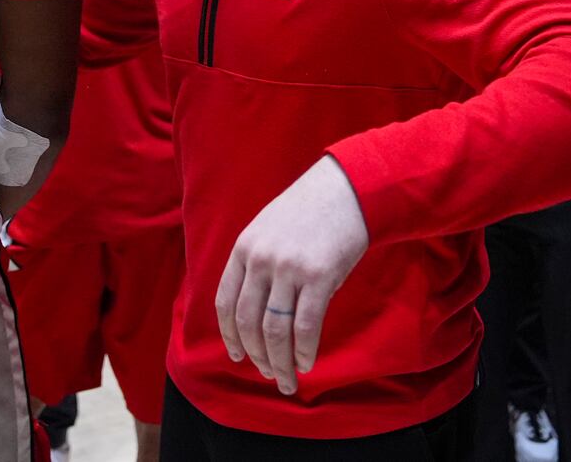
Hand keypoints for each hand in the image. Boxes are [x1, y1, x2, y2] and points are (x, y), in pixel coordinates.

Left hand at [214, 157, 368, 395]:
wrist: (345, 189)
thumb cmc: (309, 213)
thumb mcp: (268, 231)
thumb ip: (258, 266)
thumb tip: (258, 315)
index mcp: (243, 249)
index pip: (226, 303)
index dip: (230, 336)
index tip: (238, 356)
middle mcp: (260, 260)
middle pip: (248, 322)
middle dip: (256, 356)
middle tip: (267, 374)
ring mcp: (288, 269)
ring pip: (274, 330)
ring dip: (279, 362)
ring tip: (287, 380)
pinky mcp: (318, 277)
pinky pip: (304, 326)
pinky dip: (303, 351)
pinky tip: (307, 363)